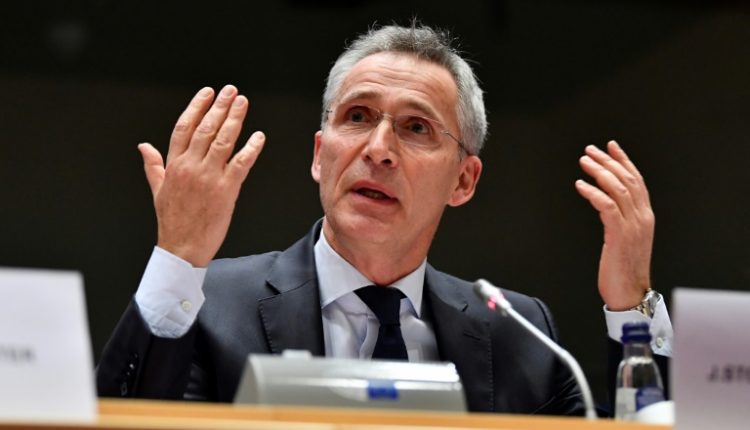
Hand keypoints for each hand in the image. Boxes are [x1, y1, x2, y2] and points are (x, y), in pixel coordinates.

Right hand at [138, 85, 264, 266]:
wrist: (182, 248)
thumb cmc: (172, 221)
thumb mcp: (158, 190)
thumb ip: (154, 165)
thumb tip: (144, 146)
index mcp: (174, 165)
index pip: (184, 127)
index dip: (197, 107)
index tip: (207, 92)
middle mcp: (190, 167)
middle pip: (206, 128)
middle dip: (219, 106)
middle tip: (231, 91)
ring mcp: (208, 177)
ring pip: (223, 141)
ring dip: (235, 119)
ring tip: (242, 103)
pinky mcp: (226, 190)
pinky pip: (241, 163)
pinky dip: (251, 148)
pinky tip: (259, 137)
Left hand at [575, 141, 653, 310]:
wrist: (630, 294)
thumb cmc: (623, 270)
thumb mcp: (625, 239)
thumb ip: (620, 220)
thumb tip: (606, 205)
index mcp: (644, 217)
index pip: (636, 181)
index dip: (623, 161)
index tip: (610, 147)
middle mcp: (642, 218)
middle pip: (627, 180)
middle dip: (608, 161)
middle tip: (590, 151)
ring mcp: (633, 226)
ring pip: (618, 189)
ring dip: (599, 172)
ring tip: (584, 162)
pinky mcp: (619, 235)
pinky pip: (606, 207)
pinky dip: (593, 193)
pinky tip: (581, 186)